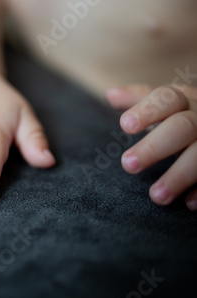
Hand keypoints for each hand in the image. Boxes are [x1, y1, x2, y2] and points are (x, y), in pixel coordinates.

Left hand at [105, 84, 196, 210]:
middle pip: (182, 127)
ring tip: (156, 197)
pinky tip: (188, 203)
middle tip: (128, 165)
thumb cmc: (184, 114)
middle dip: (154, 147)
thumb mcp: (165, 104)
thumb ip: (140, 99)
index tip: (125, 125)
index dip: (147, 111)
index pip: (167, 98)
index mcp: (184, 100)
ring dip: (179, 176)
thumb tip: (110, 94)